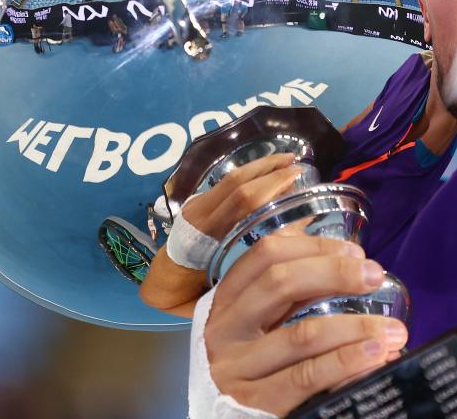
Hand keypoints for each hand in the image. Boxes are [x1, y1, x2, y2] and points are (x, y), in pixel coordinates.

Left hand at [139, 153, 303, 314]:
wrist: (158, 287)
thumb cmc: (192, 295)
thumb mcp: (224, 287)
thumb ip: (257, 263)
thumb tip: (295, 238)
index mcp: (205, 235)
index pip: (241, 200)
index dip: (270, 184)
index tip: (296, 177)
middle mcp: (199, 214)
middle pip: (236, 182)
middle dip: (269, 168)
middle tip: (298, 164)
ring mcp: (195, 206)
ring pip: (229, 178)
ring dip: (260, 166)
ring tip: (287, 161)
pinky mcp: (196, 204)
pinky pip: (225, 184)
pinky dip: (249, 174)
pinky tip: (267, 174)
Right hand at [204, 234, 406, 414]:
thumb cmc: (257, 365)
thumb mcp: (264, 322)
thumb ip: (293, 292)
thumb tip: (351, 259)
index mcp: (228, 300)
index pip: (266, 254)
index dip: (314, 246)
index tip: (355, 252)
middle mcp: (225, 329)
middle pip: (280, 283)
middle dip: (336, 273)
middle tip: (375, 277)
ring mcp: (236, 368)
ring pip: (302, 334)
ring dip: (355, 327)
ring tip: (392, 330)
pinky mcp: (254, 403)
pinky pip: (307, 376)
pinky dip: (346, 363)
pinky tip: (374, 357)